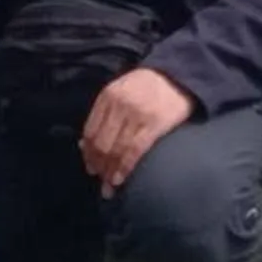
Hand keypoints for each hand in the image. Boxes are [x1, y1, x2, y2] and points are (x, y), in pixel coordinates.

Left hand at [80, 67, 193, 193]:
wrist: (178, 75)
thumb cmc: (146, 86)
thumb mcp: (120, 91)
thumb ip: (103, 114)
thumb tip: (83, 145)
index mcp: (108, 96)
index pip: (90, 131)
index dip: (88, 153)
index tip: (90, 167)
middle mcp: (119, 105)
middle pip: (101, 143)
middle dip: (98, 165)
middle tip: (100, 179)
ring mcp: (137, 114)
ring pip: (116, 150)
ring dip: (109, 172)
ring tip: (109, 187)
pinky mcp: (155, 123)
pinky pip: (134, 151)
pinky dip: (124, 168)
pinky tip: (120, 179)